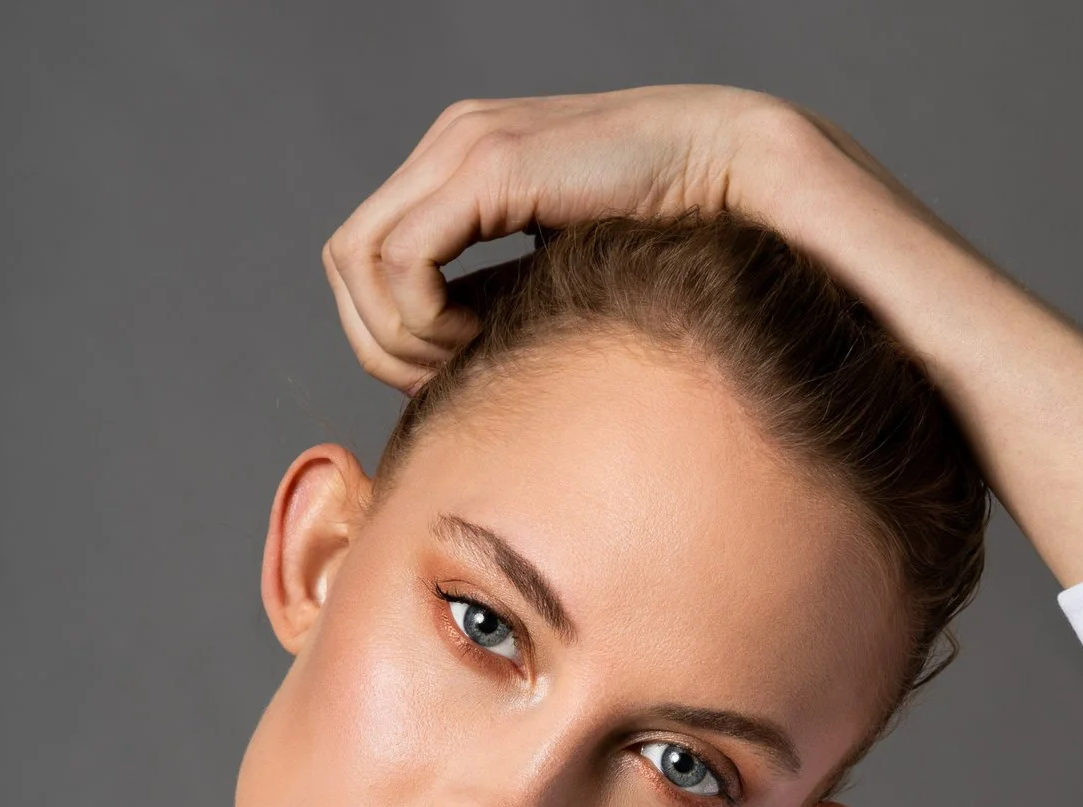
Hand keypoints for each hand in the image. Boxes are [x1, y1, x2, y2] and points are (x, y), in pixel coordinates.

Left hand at [322, 84, 827, 391]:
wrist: (735, 173)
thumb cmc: (674, 242)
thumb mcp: (562, 283)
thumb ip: (504, 311)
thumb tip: (451, 383)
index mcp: (463, 168)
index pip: (367, 260)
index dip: (391, 336)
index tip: (453, 374)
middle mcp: (451, 147)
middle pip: (346, 265)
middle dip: (383, 342)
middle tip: (448, 378)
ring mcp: (462, 148)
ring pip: (357, 263)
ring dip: (403, 335)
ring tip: (469, 356)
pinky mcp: (486, 167)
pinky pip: (401, 261)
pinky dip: (425, 318)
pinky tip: (480, 336)